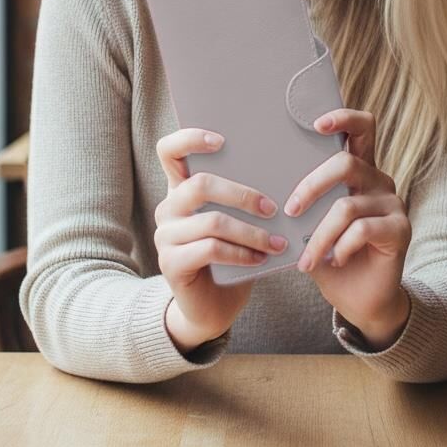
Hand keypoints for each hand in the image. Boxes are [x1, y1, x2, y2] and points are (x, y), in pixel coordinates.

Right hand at [153, 128, 287, 353]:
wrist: (211, 308)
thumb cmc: (230, 257)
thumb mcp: (236, 221)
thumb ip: (242, 198)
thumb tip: (281, 171)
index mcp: (181, 190)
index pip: (169, 150)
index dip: (190, 138)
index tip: (221, 140)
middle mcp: (168, 208)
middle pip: (200, 184)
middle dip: (243, 195)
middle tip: (273, 209)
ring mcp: (165, 236)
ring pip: (212, 221)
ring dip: (252, 232)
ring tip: (277, 243)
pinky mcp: (170, 263)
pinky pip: (210, 249)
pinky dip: (241, 253)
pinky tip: (260, 259)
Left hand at [287, 108, 412, 349]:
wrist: (362, 301)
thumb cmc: (331, 258)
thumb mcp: (309, 227)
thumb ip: (299, 205)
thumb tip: (259, 189)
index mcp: (359, 171)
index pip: (361, 128)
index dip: (343, 118)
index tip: (316, 124)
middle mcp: (378, 180)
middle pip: (347, 163)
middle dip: (312, 185)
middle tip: (290, 210)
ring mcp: (393, 203)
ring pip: (347, 205)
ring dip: (319, 235)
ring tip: (305, 259)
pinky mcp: (401, 229)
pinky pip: (362, 230)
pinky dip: (339, 247)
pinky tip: (333, 260)